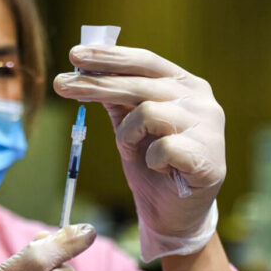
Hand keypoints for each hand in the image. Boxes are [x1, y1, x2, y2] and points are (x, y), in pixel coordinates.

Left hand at [54, 45, 224, 261]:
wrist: (175, 215)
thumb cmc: (154, 166)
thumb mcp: (129, 128)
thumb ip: (117, 100)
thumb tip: (83, 69)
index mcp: (186, 85)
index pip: (145, 61)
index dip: (109, 56)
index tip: (74, 55)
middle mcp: (201, 99)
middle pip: (140, 83)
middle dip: (96, 84)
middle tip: (60, 85)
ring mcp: (210, 127)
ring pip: (149, 112)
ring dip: (128, 134)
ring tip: (133, 150)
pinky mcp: (209, 157)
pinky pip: (162, 148)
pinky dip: (151, 160)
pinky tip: (160, 169)